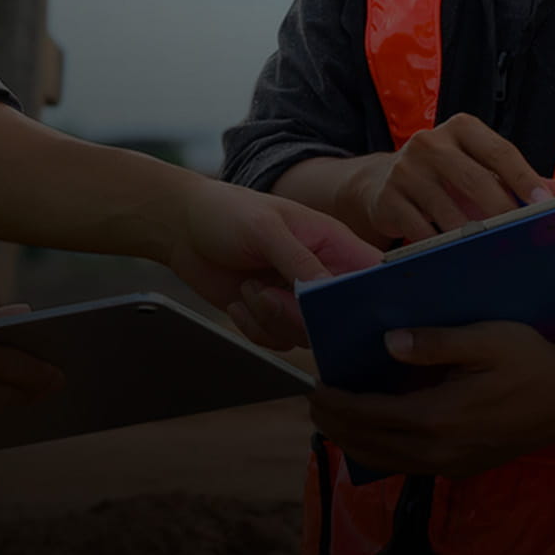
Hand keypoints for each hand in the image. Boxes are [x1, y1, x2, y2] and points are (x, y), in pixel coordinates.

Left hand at [160, 178, 379, 350]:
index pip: (373, 278)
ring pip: (307, 336)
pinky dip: (253, 327)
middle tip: (269, 294)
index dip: (371, 300)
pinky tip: (238, 299)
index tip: (339, 308)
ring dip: (270, 318)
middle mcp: (322, 275)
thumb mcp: (264, 229)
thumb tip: (328, 292)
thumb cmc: (226, 212)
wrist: (181, 227)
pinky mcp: (274, 316)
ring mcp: (298, 299)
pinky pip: (279, 342)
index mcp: (334, 244)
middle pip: (340, 319)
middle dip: (301, 315)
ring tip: (248, 287)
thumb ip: (299, 260)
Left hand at [308, 322, 554, 475]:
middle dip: (335, 425)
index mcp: (439, 417)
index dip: (337, 404)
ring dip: (354, 443)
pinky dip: (382, 454)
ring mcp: (453, 464)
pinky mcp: (464, 468)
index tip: (315, 387)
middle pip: (371, 444)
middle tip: (313, 403)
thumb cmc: (530, 361)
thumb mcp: (485, 339)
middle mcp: (441, 449)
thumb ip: (435, 342)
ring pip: (388, 461)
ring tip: (332, 421)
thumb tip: (389, 343)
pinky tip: (373, 438)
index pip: (370, 415)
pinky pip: (409, 467)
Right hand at [340, 114, 554, 245]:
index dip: (524, 179)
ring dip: (472, 235)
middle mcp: (430, 143)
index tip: (546, 203)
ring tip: (492, 251)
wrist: (383, 181)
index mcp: (461, 129)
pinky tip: (455, 256)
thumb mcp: (479, 166)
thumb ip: (516, 178)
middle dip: (503, 211)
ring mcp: (405, 169)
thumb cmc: (445, 175)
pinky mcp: (388, 197)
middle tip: (523, 235)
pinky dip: (441, 246)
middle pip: (474, 179)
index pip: (500, 152)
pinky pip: (421, 229)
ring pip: (447, 209)